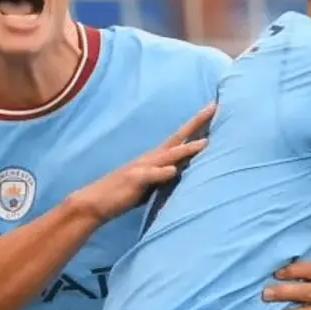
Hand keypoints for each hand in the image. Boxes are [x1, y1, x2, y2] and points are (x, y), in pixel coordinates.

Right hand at [67, 103, 214, 221]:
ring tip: (204, 143)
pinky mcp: (134, 181)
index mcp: (157, 157)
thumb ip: (168, 174)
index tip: (215, 109)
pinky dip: (162, 173)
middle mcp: (152, 157)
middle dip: (196, 123)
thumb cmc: (126, 192)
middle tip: (214, 107)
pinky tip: (173, 170)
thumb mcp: (152, 182)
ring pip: (168, 155)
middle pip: (178, 137)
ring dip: (186, 149)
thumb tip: (187, 170)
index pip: (181, 137)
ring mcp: (142, 167)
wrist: (95, 201)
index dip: (198, 124)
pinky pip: (150, 176)